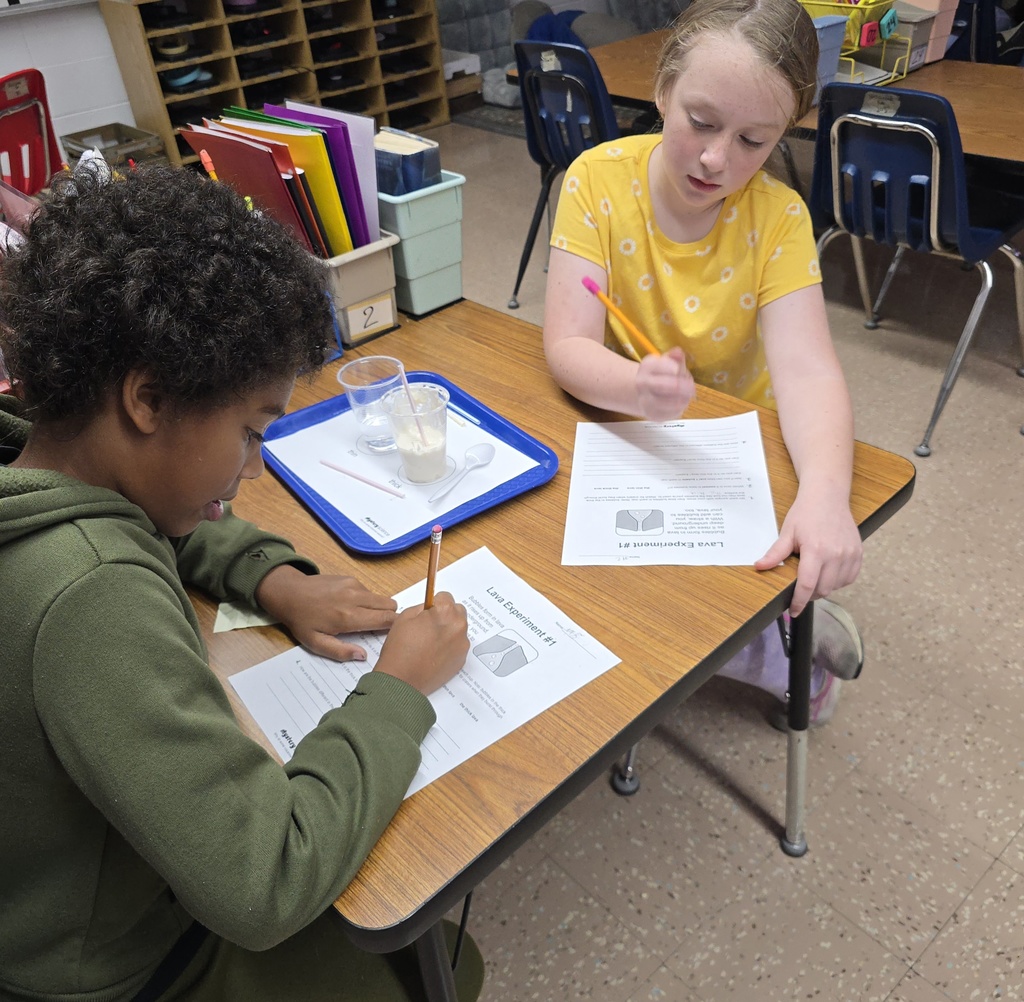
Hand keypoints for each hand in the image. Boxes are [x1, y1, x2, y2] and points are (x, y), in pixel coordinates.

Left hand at [255, 565, 397, 660]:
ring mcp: (354, 585)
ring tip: (362, 617)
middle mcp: (355, 599)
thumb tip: (363, 655)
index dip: (395, 626)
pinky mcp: (351, 578)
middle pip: (390, 605)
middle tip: (379, 627)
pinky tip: (350, 605)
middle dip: (390, 616)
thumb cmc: (302, 621)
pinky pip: (369, 591)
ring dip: (378, 608)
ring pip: (381, 598)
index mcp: (348, 618)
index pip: (385, 620)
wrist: (289, 592)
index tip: (395, 633)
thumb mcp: (316, 643)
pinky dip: (366, 600)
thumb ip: (340, 652)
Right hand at [373, 592, 469, 695]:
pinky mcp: (462, 659)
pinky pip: (458, 645)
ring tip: (429, 642)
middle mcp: (459, 627)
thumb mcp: (405, 617)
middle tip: (428, 626)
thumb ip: (422, 608)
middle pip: (457, 611)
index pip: (445, 597)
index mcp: (446, 613)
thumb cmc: (400, 650)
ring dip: (448, 630)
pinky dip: (450, 646)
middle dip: (445, 615)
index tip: (428, 611)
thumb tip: (430, 607)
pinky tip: (434, 653)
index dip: (433, 604)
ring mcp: (462, 644)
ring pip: (458, 629)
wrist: (402, 681)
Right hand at [635, 347, 695, 420]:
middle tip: (691, 386)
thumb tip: (678, 352)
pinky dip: (680, 407)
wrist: (647, 393)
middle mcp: (642, 383)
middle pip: (666, 385)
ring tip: (687, 394)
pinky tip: (681, 401)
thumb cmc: (662, 374)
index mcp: (647, 366)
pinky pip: (672, 412)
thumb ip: (675, 357)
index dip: (675, 368)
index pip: (662, 366)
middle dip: (683, 386)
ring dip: (683, 397)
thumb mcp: (668, 362)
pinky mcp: (653, 415)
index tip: (678, 370)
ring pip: (671, 402)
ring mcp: (646, 401)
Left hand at [755, 492, 862, 616]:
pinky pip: (849, 578)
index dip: (798, 601)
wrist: (828, 496)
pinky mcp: (858, 553)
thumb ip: (775, 553)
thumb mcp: (787, 532)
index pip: (807, 585)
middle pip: (822, 589)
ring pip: (836, 586)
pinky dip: (838, 581)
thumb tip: (759, 567)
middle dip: (809, 595)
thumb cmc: (806, 513)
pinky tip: (828, 573)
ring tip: (814, 577)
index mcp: (816, 550)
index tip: (793, 611)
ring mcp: (850, 554)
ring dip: (824, 588)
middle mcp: (836, 555)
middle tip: (800, 590)